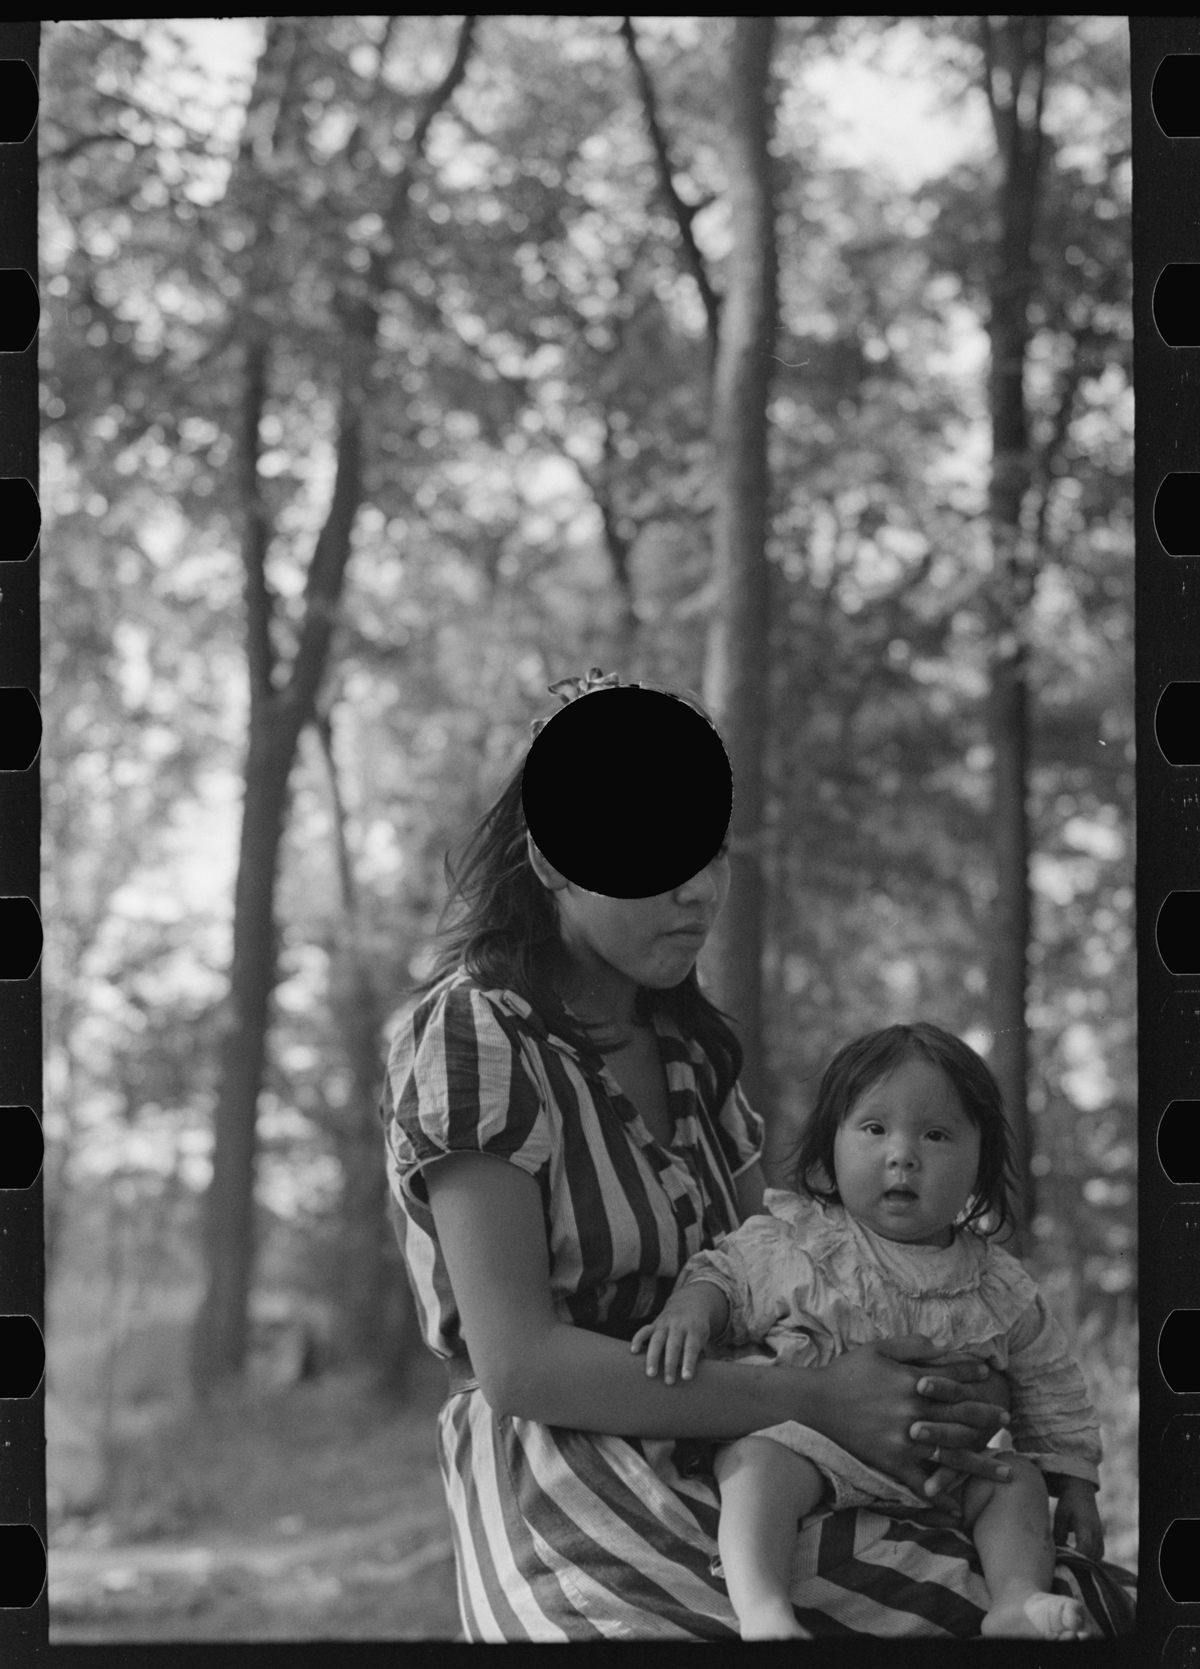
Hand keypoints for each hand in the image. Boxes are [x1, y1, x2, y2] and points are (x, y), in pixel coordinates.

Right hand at [630, 1287, 717, 1384]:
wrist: (690, 1302)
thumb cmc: (697, 1329)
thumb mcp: (703, 1337)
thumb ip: (696, 1353)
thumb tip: (686, 1376)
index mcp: (694, 1328)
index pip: (691, 1347)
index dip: (689, 1362)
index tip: (686, 1378)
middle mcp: (679, 1325)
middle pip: (673, 1345)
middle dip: (670, 1364)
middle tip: (669, 1382)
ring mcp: (665, 1323)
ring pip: (657, 1339)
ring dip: (653, 1357)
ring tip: (651, 1374)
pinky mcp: (654, 1323)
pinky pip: (644, 1330)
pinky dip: (638, 1339)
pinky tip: (633, 1351)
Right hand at [812, 1338, 1013, 1509]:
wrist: (815, 1405)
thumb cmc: (846, 1373)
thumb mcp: (878, 1348)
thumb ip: (912, 1346)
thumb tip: (942, 1345)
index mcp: (913, 1381)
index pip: (954, 1380)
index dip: (974, 1378)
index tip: (991, 1379)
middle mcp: (915, 1412)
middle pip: (962, 1418)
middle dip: (987, 1418)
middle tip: (1006, 1419)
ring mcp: (906, 1441)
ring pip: (954, 1455)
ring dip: (983, 1464)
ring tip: (1007, 1471)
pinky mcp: (893, 1463)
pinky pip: (922, 1484)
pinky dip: (942, 1498)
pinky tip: (960, 1509)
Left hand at [1053, 1478, 1104, 1560]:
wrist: (1081, 1491)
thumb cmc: (1068, 1503)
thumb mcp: (1060, 1516)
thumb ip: (1059, 1534)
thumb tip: (1057, 1552)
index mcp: (1085, 1525)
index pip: (1085, 1547)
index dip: (1078, 1557)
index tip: (1068, 1562)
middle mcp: (1096, 1532)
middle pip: (1092, 1554)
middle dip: (1081, 1563)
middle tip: (1068, 1565)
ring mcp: (1100, 1534)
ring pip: (1097, 1555)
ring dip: (1087, 1561)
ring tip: (1073, 1562)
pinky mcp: (1101, 1535)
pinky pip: (1100, 1552)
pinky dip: (1092, 1557)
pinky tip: (1081, 1558)